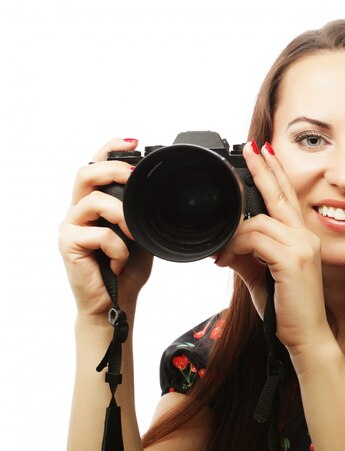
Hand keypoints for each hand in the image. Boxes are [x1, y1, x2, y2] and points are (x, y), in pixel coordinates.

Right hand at [59, 138, 152, 317]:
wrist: (116, 303)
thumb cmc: (127, 269)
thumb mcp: (142, 234)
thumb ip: (143, 213)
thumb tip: (163, 195)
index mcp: (95, 204)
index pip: (96, 167)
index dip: (111, 149)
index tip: (135, 142)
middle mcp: (78, 211)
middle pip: (85, 173)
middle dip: (112, 168)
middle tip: (134, 175)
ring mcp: (71, 226)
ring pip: (94, 200)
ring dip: (122, 215)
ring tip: (133, 235)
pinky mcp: (68, 244)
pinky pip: (99, 233)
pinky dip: (118, 248)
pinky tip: (120, 262)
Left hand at [216, 142, 331, 350]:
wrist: (307, 338)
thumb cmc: (288, 310)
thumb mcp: (262, 278)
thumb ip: (247, 257)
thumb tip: (226, 246)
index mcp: (302, 238)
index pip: (287, 198)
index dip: (275, 174)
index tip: (262, 154)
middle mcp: (306, 237)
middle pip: (281, 195)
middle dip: (264, 169)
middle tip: (250, 147)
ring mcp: (302, 246)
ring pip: (258, 221)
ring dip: (232, 235)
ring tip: (220, 254)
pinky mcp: (293, 260)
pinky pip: (255, 239)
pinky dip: (235, 247)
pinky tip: (225, 261)